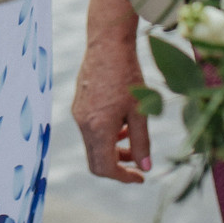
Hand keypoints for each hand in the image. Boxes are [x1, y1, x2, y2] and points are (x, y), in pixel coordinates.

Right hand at [72, 0, 151, 181]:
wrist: (107, 45)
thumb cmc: (128, 76)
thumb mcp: (140, 111)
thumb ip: (142, 142)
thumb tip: (145, 167)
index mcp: (98, 128)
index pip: (105, 168)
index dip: (123, 177)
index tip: (141, 176)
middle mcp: (83, 124)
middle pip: (95, 162)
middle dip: (117, 167)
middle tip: (138, 164)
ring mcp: (78, 114)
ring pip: (93, 146)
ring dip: (112, 150)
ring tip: (131, 139)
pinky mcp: (78, 105)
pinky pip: (89, 130)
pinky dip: (105, 136)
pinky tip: (120, 122)